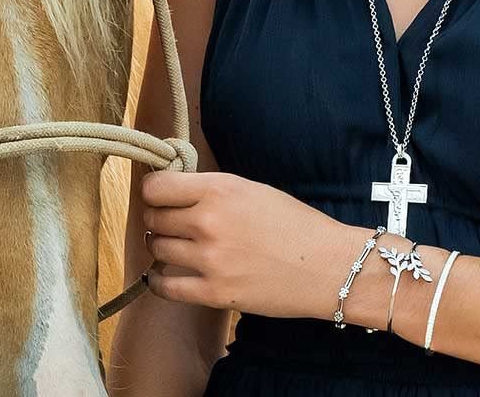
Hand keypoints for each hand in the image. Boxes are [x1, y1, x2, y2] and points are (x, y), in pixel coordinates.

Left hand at [139, 169, 396, 320]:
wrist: (327, 265)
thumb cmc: (293, 222)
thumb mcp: (250, 189)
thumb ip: (211, 189)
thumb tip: (173, 190)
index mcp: (218, 189)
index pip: (156, 186)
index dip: (154, 190)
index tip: (159, 194)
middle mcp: (208, 221)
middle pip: (153, 217)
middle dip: (157, 217)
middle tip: (168, 221)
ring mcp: (209, 259)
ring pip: (157, 248)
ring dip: (161, 246)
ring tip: (174, 245)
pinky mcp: (214, 293)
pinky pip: (165, 286)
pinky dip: (159, 280)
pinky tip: (164, 274)